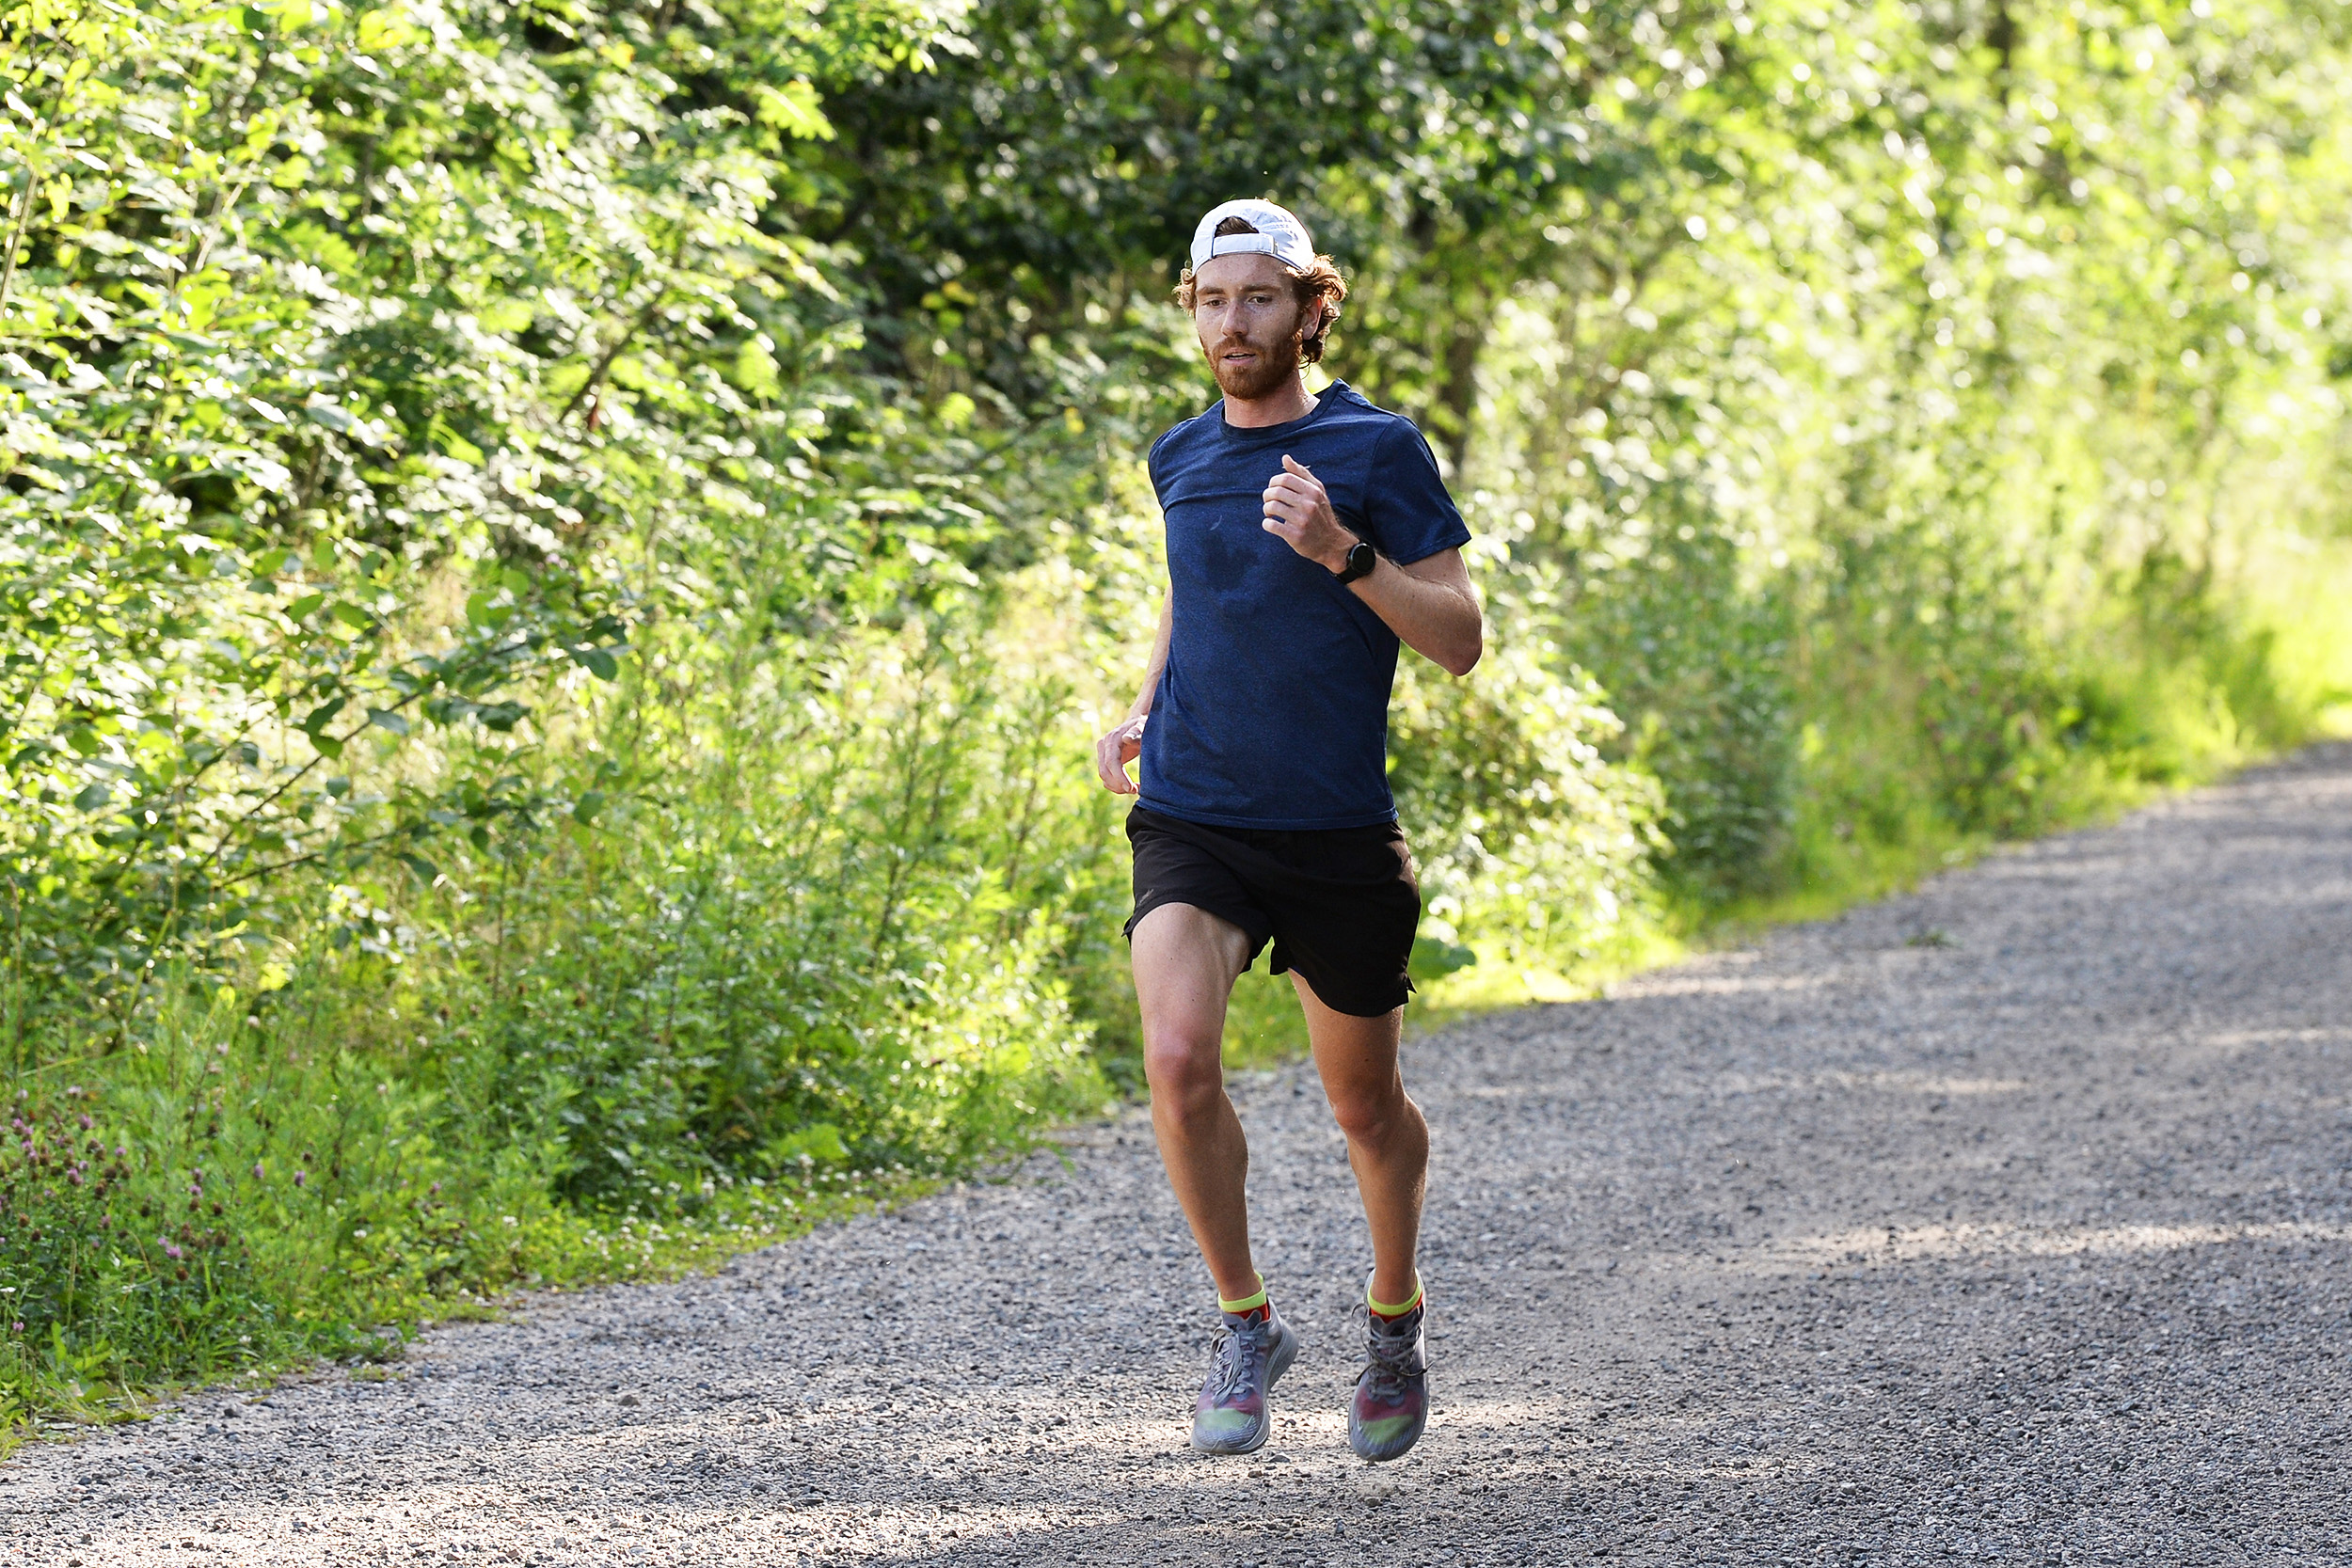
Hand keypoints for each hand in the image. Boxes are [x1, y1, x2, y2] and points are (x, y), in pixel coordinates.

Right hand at [1094, 712, 1147, 793]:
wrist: (1138, 724)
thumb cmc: (1144, 726)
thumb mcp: (1143, 727)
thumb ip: (1137, 733)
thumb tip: (1126, 738)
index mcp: (1112, 739)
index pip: (1111, 762)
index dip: (1119, 777)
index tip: (1131, 788)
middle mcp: (1103, 746)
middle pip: (1104, 772)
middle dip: (1119, 785)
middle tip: (1135, 791)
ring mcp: (1103, 753)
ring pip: (1104, 777)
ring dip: (1117, 787)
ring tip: (1135, 789)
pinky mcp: (1105, 761)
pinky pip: (1106, 778)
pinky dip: (1116, 786)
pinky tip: (1130, 787)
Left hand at [1261, 454, 1359, 574]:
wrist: (1331, 543)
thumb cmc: (1321, 514)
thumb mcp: (1316, 491)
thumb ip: (1301, 474)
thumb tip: (1285, 458)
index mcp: (1313, 491)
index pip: (1285, 478)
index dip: (1274, 482)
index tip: (1273, 489)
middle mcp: (1309, 505)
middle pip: (1276, 492)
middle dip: (1267, 496)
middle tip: (1269, 502)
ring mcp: (1302, 521)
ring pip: (1271, 507)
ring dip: (1266, 510)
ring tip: (1270, 513)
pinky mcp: (1295, 536)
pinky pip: (1271, 525)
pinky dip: (1267, 523)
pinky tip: (1271, 524)